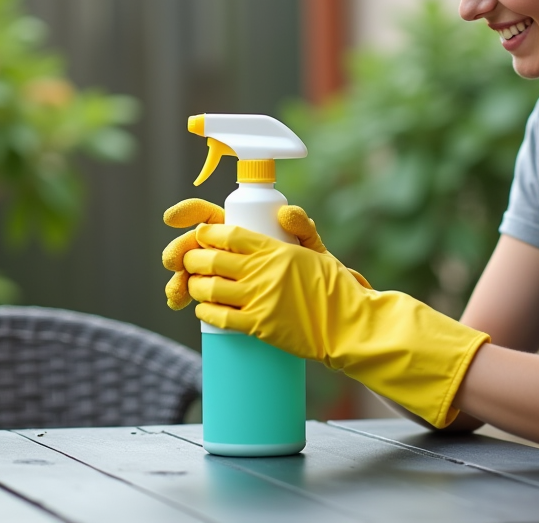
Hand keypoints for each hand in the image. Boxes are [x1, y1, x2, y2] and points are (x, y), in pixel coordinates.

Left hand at [160, 199, 362, 309]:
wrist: (347, 326)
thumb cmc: (335, 288)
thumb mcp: (319, 251)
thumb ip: (301, 227)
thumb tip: (282, 211)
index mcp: (276, 250)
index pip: (230, 234)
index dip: (208, 233)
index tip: (202, 234)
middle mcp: (263, 272)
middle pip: (212, 259)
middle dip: (193, 258)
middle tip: (191, 259)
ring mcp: (258, 299)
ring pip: (210, 288)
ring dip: (195, 284)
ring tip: (195, 283)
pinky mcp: (258, 326)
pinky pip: (220, 316)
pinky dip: (205, 310)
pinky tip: (204, 307)